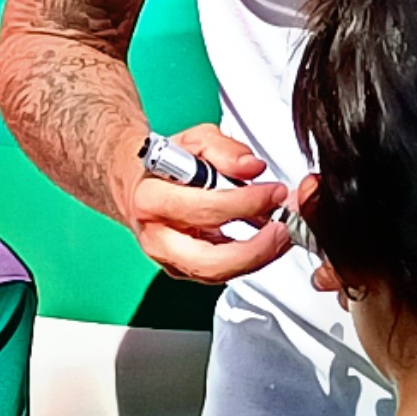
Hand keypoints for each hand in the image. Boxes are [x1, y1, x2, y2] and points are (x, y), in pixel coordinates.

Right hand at [124, 121, 291, 284]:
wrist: (135, 182)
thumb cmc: (165, 164)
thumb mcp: (194, 141)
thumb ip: (225, 149)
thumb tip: (252, 167)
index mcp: (151, 199)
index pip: (203, 208)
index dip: (245, 202)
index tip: (274, 191)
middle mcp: (155, 236)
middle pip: (208, 261)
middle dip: (254, 249)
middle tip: (281, 228)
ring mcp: (168, 258)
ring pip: (215, 274)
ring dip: (256, 258)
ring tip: (281, 236)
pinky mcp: (182, 269)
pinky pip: (219, 273)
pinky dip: (249, 260)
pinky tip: (268, 242)